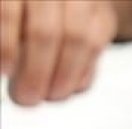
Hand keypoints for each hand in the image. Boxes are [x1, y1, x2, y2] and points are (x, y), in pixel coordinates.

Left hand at [1, 0, 117, 105]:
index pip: (9, 11)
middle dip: (36, 71)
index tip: (4, 71)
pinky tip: (72, 87)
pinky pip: (98, 45)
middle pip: (45, 31)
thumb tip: (10, 72)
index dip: (6, 45)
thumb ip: (8, 39)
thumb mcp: (13, 17)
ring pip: (78, 39)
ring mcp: (82, 0)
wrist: (61, 2)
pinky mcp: (103, 15)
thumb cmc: (25, 15)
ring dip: (64, 76)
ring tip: (52, 96)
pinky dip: (85, 72)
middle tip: (27, 97)